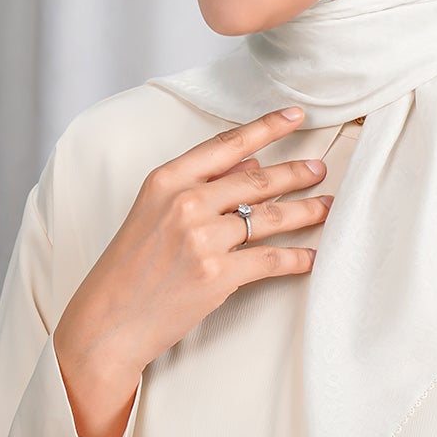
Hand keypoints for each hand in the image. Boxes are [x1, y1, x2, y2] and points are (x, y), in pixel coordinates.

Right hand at [54, 106, 334, 381]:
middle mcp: (185, 203)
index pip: (226, 145)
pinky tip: (314, 256)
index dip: (266, 127)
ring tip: (328, 205)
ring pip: (270, 216)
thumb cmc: (128, 268)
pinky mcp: (217, 275)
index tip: (295, 116)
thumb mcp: (152, 212)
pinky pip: (270, 260)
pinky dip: (298, 258)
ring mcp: (202, 239)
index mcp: (166, 180)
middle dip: (296, 173)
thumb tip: (251, 163)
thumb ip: (199, 185)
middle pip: (256, 179)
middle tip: (320, 168)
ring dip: (306, 210)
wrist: (108, 320)